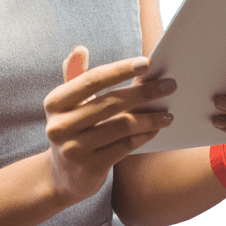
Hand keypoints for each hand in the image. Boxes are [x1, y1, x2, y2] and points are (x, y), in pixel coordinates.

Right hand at [43, 45, 175, 204]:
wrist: (62, 176)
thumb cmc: (72, 130)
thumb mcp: (67, 105)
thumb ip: (74, 77)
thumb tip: (79, 49)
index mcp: (55, 102)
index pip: (92, 80)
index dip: (120, 69)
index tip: (147, 63)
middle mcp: (60, 125)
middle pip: (110, 102)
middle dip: (144, 92)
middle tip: (170, 85)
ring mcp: (73, 148)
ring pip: (121, 126)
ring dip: (149, 118)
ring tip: (168, 113)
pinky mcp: (89, 167)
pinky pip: (124, 146)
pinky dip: (143, 136)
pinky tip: (155, 130)